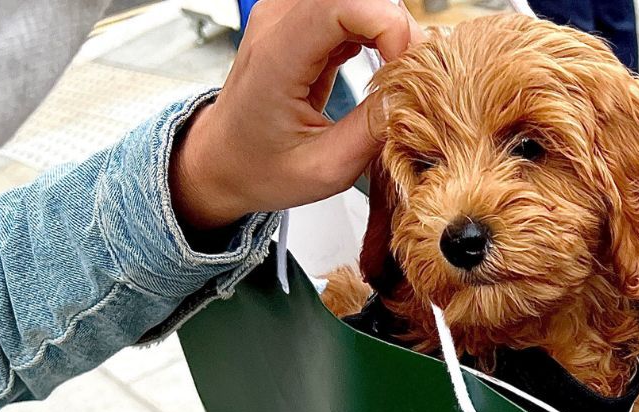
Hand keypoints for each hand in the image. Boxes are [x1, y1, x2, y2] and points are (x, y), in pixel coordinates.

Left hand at [170, 0, 422, 230]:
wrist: (224, 160)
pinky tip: (381, 67)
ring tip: (396, 74)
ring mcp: (287, 15)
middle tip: (410, 74)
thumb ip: (372, 131)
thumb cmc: (262, 167)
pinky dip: (378, 32)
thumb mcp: (325, 168)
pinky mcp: (302, 20)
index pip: (343, 5)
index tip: (405, 68)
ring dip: (389, 30)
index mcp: (276, 58)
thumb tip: (413, 97)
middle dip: (396, 28)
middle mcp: (277, 22)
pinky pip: (353, 8)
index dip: (388, 27)